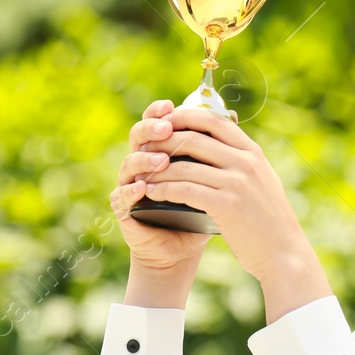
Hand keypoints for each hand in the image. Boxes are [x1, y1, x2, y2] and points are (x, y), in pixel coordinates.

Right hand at [111, 99, 212, 273]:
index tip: (171, 105)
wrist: (185, 249)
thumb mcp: (212, 179)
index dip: (159, 112)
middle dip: (151, 128)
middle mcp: (142, 164)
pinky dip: (131, 191)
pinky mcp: (124, 210)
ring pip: (129, 164)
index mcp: (161, 151)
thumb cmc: (201, 211)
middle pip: (138, 136)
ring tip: (161, 160)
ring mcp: (130, 185)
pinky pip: (121, 197)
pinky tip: (143, 187)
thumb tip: (233, 117)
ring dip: (144, 159)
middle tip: (166, 128)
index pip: (156, 123)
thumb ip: (215, 152)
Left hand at [139, 105, 325, 294]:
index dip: (184, 116)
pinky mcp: (227, 206)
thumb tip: (218, 143)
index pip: (214, 120)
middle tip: (145, 148)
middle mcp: (246, 163)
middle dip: (164, 141)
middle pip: (194, 138)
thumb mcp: (262, 181)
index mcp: (253, 153)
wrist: (284, 253)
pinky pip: (185, 190)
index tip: (165, 122)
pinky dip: (164, 190)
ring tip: (142, 174)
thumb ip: (243, 161)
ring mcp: (237, 183)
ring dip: (158, 169)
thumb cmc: (269, 221)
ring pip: (185, 166)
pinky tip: (151, 194)